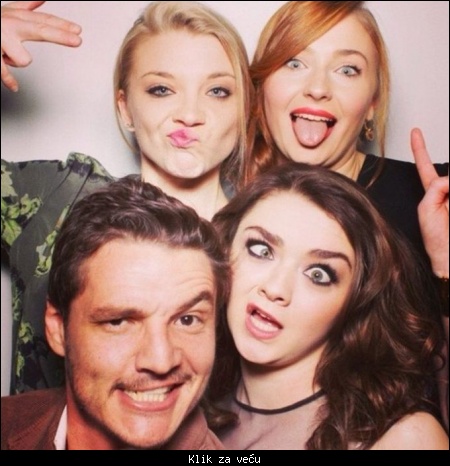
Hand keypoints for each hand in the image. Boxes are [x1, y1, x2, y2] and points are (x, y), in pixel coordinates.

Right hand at [1, 1, 81, 91]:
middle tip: (77, 40)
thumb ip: (25, 7)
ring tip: (2, 53)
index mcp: (15, 17)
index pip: (42, 20)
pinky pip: (2, 69)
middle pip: (39, 29)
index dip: (62, 25)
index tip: (78, 31)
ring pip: (24, 59)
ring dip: (14, 61)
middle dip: (59, 34)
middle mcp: (9, 23)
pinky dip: (8, 78)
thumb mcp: (6, 12)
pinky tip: (15, 87)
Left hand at [411, 128, 448, 276]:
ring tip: (449, 215)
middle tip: (446, 211)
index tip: (415, 131)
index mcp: (433, 192)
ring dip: (449, 196)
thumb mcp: (427, 209)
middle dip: (446, 188)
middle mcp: (447, 190)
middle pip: (447, 177)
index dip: (420, 148)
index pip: (425, 166)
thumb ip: (437, 187)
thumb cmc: (437, 239)